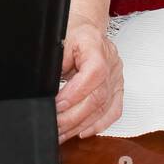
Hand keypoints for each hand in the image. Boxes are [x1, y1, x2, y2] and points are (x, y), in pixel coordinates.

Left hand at [56, 14, 122, 142]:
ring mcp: (117, 77)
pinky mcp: (118, 88)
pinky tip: (83, 132)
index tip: (57, 106)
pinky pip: (113, 111)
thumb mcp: (58, 41)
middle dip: (73, 116)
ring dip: (81, 125)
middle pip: (97, 96)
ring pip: (103, 108)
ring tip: (62, 134)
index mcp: (96, 46)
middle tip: (54, 126)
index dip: (75, 93)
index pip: (93, 74)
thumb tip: (45, 89)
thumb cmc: (72, 32)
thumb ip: (55, 64)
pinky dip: (99, 124)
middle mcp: (111, 63)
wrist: (86, 29)